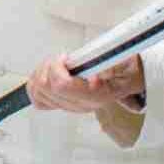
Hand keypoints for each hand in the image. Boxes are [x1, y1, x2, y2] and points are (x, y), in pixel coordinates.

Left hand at [27, 54, 144, 113]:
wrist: (127, 78)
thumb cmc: (123, 68)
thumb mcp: (124, 63)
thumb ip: (112, 66)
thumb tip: (98, 74)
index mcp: (95, 96)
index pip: (61, 86)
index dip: (57, 67)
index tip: (66, 57)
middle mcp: (81, 104)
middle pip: (45, 87)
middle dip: (48, 66)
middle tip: (61, 59)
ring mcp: (70, 106)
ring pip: (38, 92)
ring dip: (41, 73)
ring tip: (55, 65)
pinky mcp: (61, 104)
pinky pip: (37, 99)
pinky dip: (36, 84)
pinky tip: (47, 74)